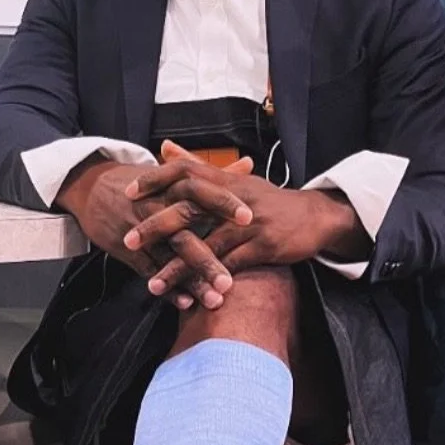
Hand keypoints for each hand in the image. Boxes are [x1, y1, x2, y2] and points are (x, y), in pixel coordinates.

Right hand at [56, 151, 253, 309]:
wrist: (91, 187)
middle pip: (185, 233)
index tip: (249, 218)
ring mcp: (142, 232)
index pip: (200, 192)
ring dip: (192, 280)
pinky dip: (167, 287)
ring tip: (216, 299)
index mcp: (172, 187)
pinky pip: (150, 270)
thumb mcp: (173, 174)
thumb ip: (213, 174)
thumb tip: (247, 165)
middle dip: (208, 258)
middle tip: (230, 280)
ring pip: (170, 258)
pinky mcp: (129, 250)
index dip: (224, 203)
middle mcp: (157, 209)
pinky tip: (186, 302)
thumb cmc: (142, 183)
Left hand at [125, 152, 369, 297]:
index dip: (156, 180)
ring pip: (207, 245)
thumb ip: (199, 166)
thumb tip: (166, 148)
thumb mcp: (237, 178)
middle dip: (156, 227)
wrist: (315, 217)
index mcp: (227, 181)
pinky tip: (193, 295)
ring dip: (178, 267)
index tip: (129, 193)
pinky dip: (210, 281)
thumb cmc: (269, 201)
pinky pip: (231, 266)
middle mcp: (235, 200)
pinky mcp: (264, 247)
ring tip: (152, 283)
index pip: (185, 172)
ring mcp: (250, 224)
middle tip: (128, 242)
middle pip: (189, 209)